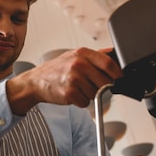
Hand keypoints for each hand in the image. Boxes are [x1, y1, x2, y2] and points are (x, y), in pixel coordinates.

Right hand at [7, 47, 122, 114]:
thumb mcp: (74, 55)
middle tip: (91, 85)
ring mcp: (73, 79)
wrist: (36, 81)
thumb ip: (95, 55)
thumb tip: (114, 54)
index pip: (109, 64)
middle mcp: (78, 64)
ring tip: (77, 88)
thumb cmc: (57, 69)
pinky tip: (72, 94)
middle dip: (102, 87)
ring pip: (96, 94)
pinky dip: (80, 101)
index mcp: (82, 53)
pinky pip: (85, 102)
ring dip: (89, 95)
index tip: (119, 80)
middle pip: (105, 81)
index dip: (117, 74)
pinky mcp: (69, 93)